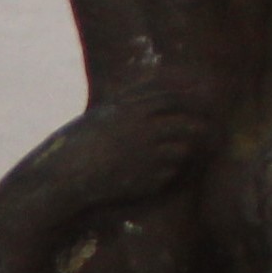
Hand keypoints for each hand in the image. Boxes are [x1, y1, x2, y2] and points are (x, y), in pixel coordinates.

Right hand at [40, 77, 219, 216]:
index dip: (190, 98)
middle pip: (186, 123)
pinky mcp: (146, 181)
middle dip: (199, 127)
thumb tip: (153, 91)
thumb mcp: (100, 115)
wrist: (64, 178)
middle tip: (206, 131)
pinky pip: (168, 174)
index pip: (172, 97)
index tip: (200, 101)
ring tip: (177, 154)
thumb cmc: (75, 145)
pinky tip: (152, 174)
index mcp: (132, 110)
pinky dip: (167, 173)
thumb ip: (128, 103)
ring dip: (182, 151)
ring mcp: (147, 156)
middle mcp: (145, 130)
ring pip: (182, 150)